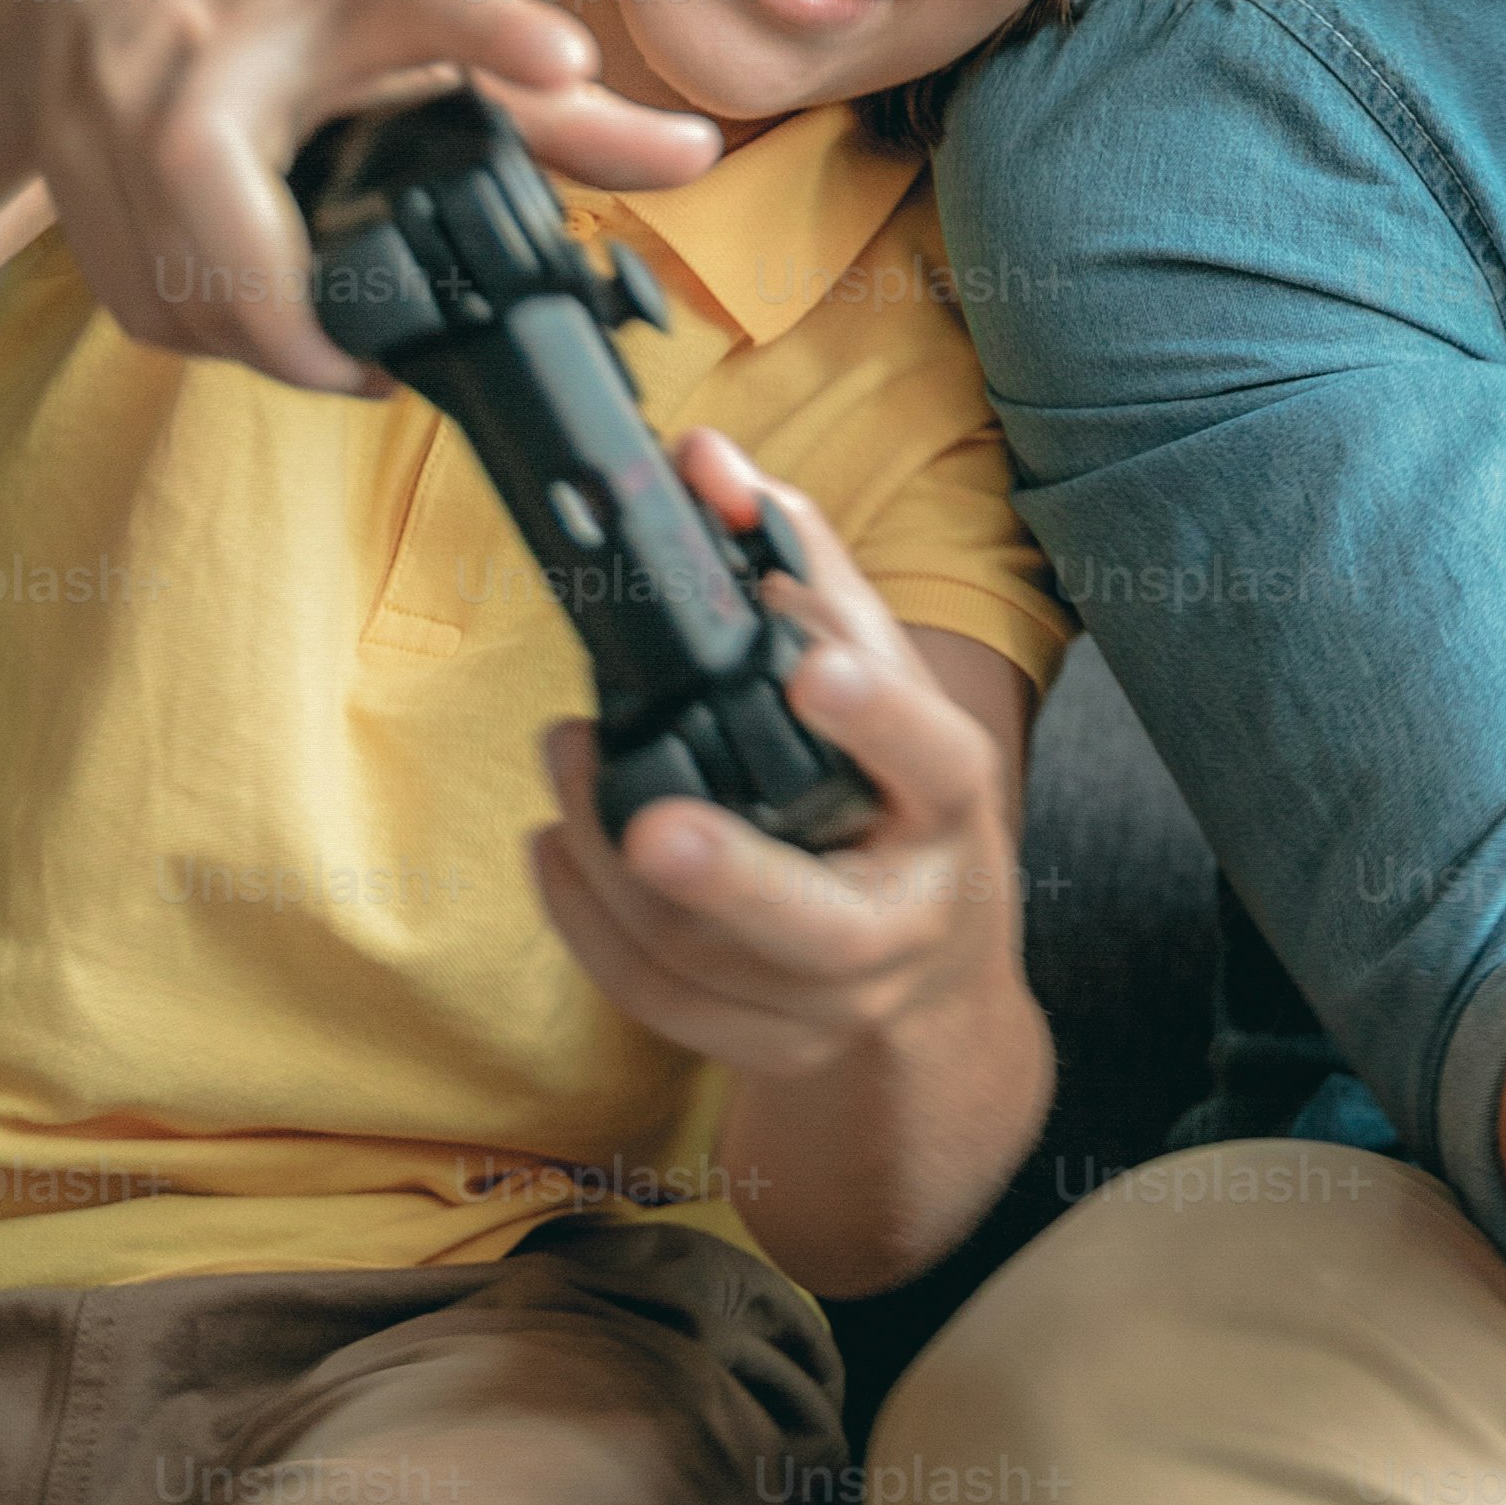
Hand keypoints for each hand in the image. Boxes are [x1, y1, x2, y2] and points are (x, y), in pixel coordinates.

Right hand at [0, 0, 719, 393]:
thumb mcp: (413, 32)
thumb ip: (553, 109)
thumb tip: (697, 156)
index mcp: (335, 2)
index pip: (423, 8)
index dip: (496, 34)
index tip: (564, 55)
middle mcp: (217, 53)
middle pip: (235, 219)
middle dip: (296, 324)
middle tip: (370, 367)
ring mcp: (121, 111)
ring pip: (183, 286)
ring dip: (258, 343)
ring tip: (321, 342)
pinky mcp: (68, 172)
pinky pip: (143, 304)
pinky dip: (200, 331)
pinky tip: (244, 316)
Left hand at [526, 432, 1019, 1075]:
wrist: (929, 969)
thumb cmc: (895, 789)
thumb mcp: (877, 675)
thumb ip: (797, 561)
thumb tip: (704, 457)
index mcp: (949, 807)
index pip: (929, 760)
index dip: (872, 717)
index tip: (808, 670)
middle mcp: (903, 917)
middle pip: (808, 919)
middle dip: (722, 871)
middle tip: (644, 817)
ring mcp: (835, 1001)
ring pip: (700, 961)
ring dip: (607, 865)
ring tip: (565, 765)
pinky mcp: (766, 1046)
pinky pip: (655, 1002)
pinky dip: (584, 923)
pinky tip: (557, 849)